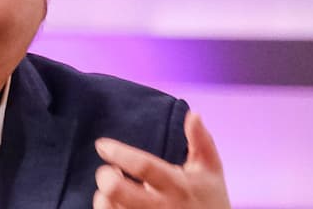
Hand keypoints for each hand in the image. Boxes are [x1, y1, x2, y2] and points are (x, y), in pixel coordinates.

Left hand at [93, 110, 228, 208]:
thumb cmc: (210, 199)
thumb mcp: (211, 170)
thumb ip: (201, 140)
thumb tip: (193, 113)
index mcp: (178, 186)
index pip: (144, 167)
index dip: (119, 153)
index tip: (102, 144)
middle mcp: (163, 206)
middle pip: (119, 192)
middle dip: (106, 178)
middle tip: (105, 171)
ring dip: (103, 196)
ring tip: (111, 187)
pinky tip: (112, 202)